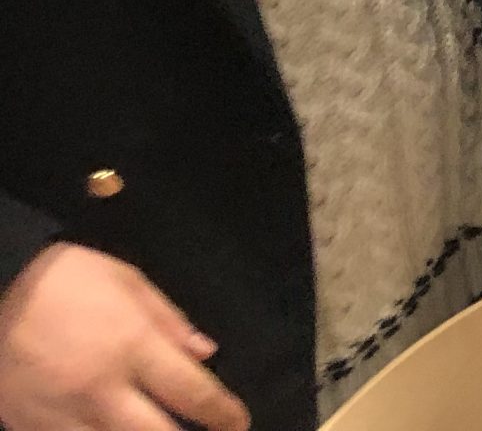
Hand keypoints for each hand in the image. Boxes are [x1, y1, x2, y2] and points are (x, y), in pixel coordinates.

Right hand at [0, 243, 249, 430]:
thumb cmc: (65, 279)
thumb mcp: (128, 282)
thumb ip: (170, 321)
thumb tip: (205, 352)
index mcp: (133, 347)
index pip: (193, 393)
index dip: (224, 414)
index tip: (238, 423)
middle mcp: (102, 390)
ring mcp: (63, 416)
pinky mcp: (30, 430)